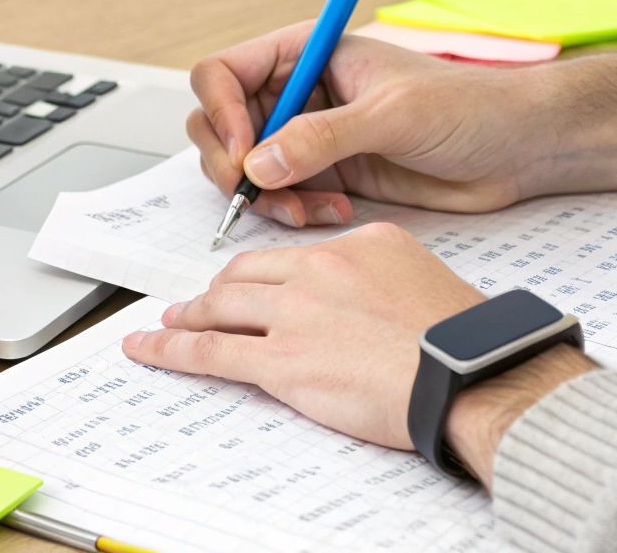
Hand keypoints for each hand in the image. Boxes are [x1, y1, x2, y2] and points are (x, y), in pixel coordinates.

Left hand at [122, 222, 598, 479]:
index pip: (292, 253)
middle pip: (248, 274)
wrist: (467, 372)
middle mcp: (319, 270)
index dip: (263, 272)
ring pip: (222, 306)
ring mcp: (295, 313)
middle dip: (218, 291)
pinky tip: (149, 348)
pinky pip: (210, 351)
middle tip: (201, 302)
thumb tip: (364, 293)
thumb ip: (381, 275)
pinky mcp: (281, 360)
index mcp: (356, 245)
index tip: (253, 281)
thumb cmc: (461, 339)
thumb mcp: (422, 278)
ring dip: (190, 316)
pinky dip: (170, 349)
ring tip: (171, 322)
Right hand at [187, 24, 616, 227]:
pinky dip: (292, 212)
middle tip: (259, 191)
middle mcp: (302, 91)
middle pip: (221, 123)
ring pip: (247, 167)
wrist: (521, 149)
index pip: (226, 71)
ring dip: (263, 194)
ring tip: (307, 209)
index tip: (243, 151)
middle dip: (233, 162)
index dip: (220, 111)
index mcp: (309, 52)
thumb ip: (323, 137)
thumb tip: (259, 164)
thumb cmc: (471, 108)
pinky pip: (281, 196)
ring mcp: (311, 135)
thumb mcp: (394, 115)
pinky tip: (334, 213)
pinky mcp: (329, 174)